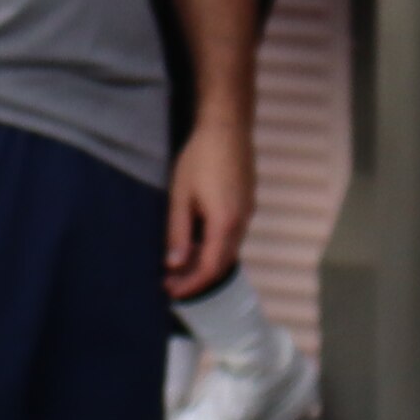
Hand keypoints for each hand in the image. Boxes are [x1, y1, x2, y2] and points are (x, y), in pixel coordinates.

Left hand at [163, 115, 253, 298]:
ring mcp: (247, 211)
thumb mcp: (181, 196)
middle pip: (222, 263)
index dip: (192, 284)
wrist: (227, 126)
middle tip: (172, 283)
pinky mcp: (246, 202)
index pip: (211, 268)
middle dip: (197, 277)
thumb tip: (174, 264)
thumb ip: (178, 232)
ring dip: (206, 262)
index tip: (172, 292)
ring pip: (229, 249)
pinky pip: (232, 235)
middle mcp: (242, 221)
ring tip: (180, 266)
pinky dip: (215, 246)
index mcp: (225, 223)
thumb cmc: (200, 157)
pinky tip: (197, 242)